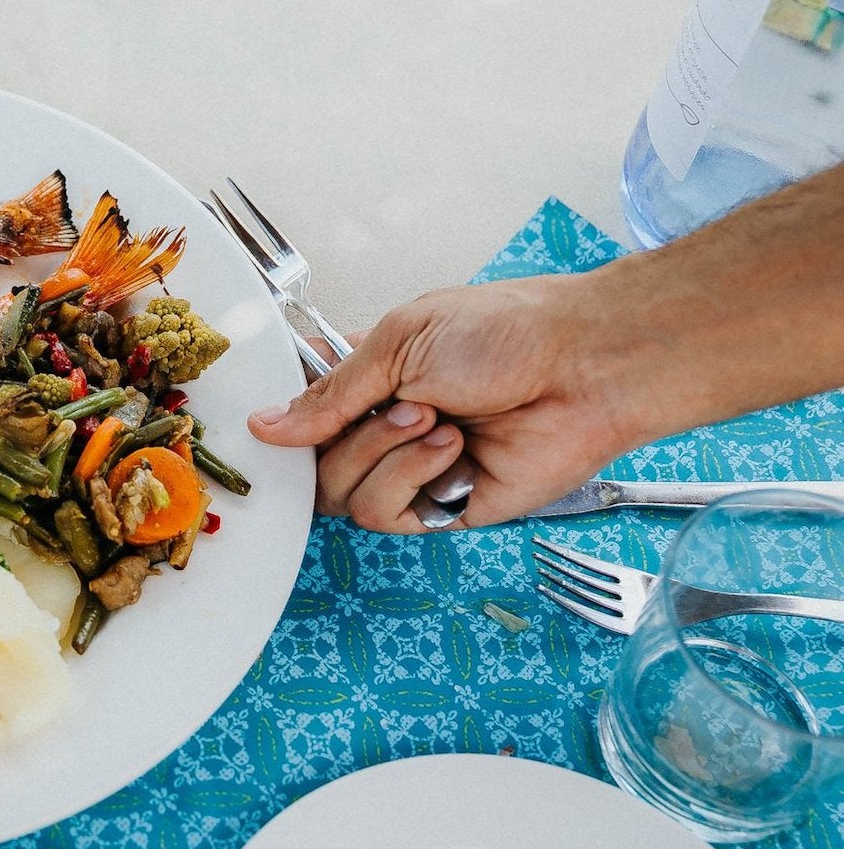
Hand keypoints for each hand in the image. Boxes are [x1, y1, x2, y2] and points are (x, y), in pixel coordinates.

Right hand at [246, 274, 655, 531]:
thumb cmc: (506, 333)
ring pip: (342, 493)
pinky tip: (451, 449)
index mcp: (369, 379)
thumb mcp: (398, 341)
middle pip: (312, 464)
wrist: (583, 367)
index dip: (283, 419)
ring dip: (381, 453)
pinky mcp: (442, 509)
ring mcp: (411, 471)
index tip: (271, 416)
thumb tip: (265, 425)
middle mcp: (383, 428)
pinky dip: (408, 479)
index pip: (299, 413)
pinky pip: (386, 514)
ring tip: (434, 420)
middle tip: (401, 405)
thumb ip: (328, 392)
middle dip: (345, 436)